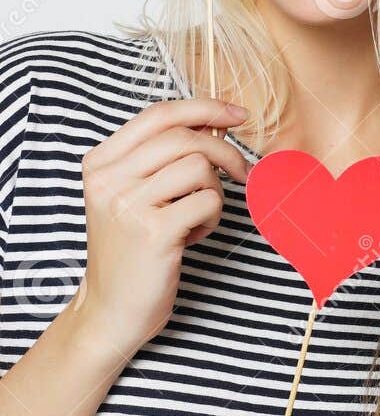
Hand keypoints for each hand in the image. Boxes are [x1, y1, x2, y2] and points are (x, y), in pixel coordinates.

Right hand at [73, 99, 249, 362]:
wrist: (112, 308)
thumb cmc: (133, 248)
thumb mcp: (134, 195)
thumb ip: (162, 158)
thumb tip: (214, 121)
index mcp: (101, 162)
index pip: (158, 114)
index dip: (204, 108)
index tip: (237, 114)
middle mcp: (108, 179)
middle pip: (185, 138)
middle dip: (226, 152)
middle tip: (242, 173)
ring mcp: (127, 205)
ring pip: (200, 168)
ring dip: (215, 192)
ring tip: (197, 217)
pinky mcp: (153, 232)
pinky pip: (208, 202)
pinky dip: (212, 218)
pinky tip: (192, 236)